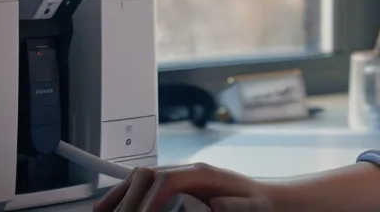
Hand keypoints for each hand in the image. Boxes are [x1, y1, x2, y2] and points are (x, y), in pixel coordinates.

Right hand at [94, 163, 275, 211]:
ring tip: (104, 209)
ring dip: (124, 194)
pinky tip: (123, 207)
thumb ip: (234, 206)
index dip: (148, 201)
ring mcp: (187, 179)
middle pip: (148, 176)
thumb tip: (218, 205)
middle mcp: (192, 172)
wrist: (275, 202)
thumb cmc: (263, 205)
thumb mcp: (251, 208)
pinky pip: (154, 188)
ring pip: (145, 180)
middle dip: (124, 193)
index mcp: (205, 175)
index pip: (166, 183)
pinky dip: (135, 196)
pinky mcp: (186, 189)